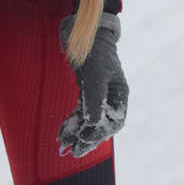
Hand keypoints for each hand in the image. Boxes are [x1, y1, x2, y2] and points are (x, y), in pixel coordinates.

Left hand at [58, 13, 128, 157]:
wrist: (84, 32)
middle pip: (102, 125)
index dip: (100, 133)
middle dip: (88, 138)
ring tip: (64, 144)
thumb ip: (95, 100)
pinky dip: (72, 122)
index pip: (114, 121)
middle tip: (74, 152)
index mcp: (120, 94)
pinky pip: (81, 112)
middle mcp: (111, 97)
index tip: (84, 140)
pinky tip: (63, 132)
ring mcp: (99, 95)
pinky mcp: (87, 91)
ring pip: (90, 120)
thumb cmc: (94, 52)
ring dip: (77, 132)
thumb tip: (92, 125)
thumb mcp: (96, 74)